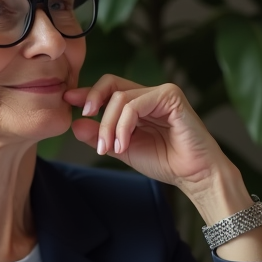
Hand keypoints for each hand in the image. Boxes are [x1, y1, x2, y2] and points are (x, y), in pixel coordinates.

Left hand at [64, 76, 227, 198]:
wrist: (193, 175)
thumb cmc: (165, 163)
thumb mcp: (124, 149)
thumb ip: (101, 137)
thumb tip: (76, 124)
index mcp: (139, 104)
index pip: (109, 89)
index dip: (88, 93)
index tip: (68, 101)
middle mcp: (149, 95)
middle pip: (111, 86)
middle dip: (94, 105)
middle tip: (87, 124)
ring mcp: (161, 93)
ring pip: (120, 98)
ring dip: (109, 125)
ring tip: (111, 148)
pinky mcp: (171, 96)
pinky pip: (135, 104)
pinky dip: (124, 125)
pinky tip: (124, 144)